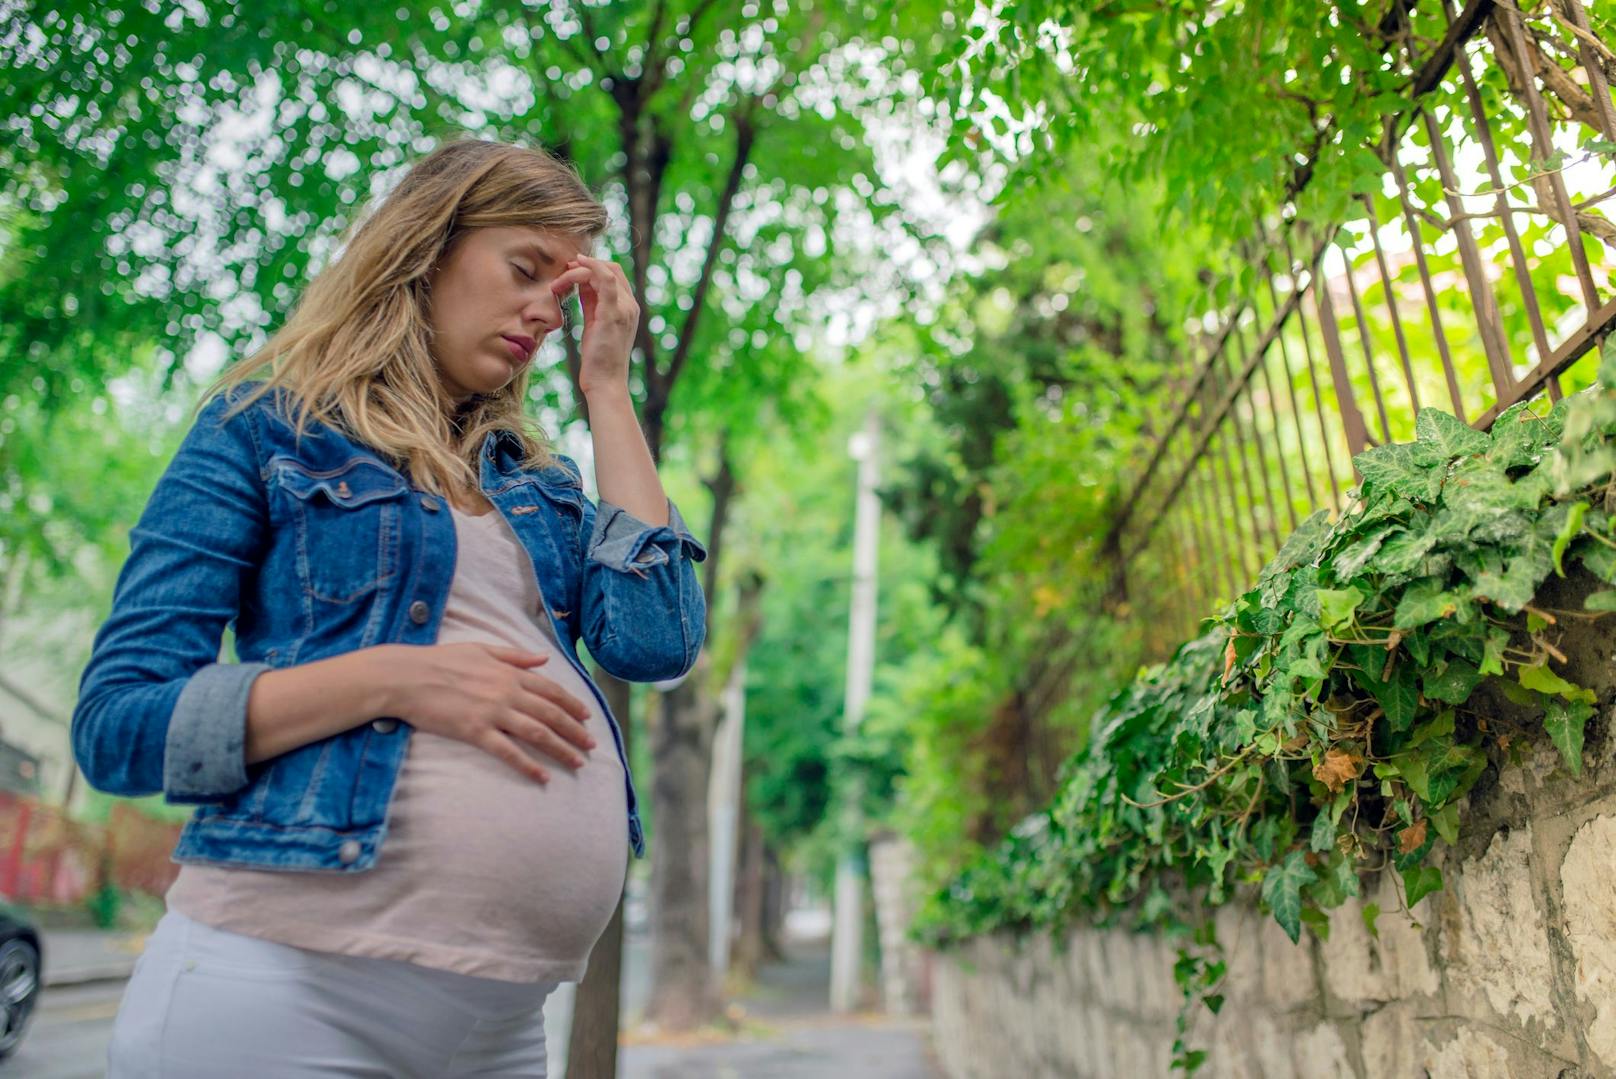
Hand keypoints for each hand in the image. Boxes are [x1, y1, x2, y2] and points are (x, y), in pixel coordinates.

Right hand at [377, 642, 595, 782]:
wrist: (406, 676)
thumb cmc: (440, 660)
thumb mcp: (481, 649)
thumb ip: (514, 655)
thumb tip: (543, 659)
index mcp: (509, 672)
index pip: (551, 690)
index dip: (572, 704)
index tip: (587, 717)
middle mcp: (507, 692)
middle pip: (551, 714)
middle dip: (575, 730)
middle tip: (592, 745)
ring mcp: (492, 713)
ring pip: (537, 733)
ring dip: (561, 749)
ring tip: (577, 762)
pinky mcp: (475, 732)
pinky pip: (508, 752)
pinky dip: (528, 765)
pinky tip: (542, 777)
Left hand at [550, 254, 637, 397]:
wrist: (605, 383)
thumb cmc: (598, 359)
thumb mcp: (594, 325)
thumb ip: (592, 304)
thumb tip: (581, 285)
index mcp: (627, 308)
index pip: (614, 275)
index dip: (592, 268)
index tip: (570, 272)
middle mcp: (630, 306)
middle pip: (612, 268)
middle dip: (586, 265)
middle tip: (563, 273)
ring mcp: (624, 309)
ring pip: (605, 271)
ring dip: (579, 270)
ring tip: (559, 280)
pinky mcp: (613, 313)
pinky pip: (605, 279)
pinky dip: (589, 268)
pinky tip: (571, 271)